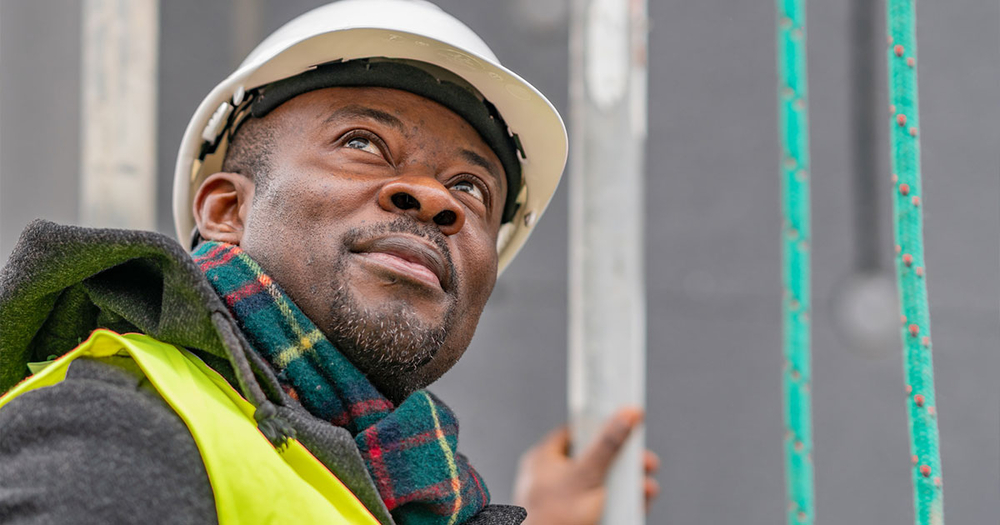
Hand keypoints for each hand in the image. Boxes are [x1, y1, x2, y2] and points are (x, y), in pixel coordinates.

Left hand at [512, 408, 659, 524]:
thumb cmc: (555, 517)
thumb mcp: (587, 476)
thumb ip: (607, 445)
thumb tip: (627, 414)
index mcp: (543, 459)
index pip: (574, 433)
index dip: (601, 427)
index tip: (626, 424)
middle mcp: (551, 477)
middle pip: (593, 459)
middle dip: (624, 461)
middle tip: (646, 462)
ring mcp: (564, 500)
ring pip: (601, 484)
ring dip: (628, 484)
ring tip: (649, 487)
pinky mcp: (576, 518)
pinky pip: (601, 505)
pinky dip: (621, 504)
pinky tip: (641, 502)